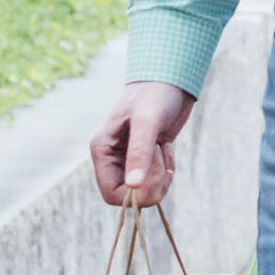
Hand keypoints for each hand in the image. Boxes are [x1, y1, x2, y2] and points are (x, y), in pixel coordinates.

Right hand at [90, 82, 196, 205]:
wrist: (171, 79)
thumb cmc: (155, 94)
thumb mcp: (148, 121)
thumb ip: (140, 152)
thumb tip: (133, 186)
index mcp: (102, 150)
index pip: (110, 194)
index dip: (134, 195)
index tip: (155, 177)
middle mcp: (112, 158)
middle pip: (128, 195)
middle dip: (151, 186)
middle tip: (164, 164)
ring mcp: (129, 158)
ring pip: (143, 189)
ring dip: (160, 177)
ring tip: (164, 150)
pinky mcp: (146, 156)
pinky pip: (155, 178)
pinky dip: (166, 170)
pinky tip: (168, 148)